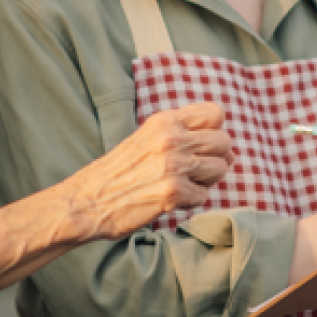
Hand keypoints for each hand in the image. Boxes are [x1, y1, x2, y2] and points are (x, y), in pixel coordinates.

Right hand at [63, 103, 231, 238]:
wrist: (86, 202)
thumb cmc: (118, 173)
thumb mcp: (147, 139)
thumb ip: (182, 136)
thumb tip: (229, 151)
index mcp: (165, 120)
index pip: (216, 114)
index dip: (215, 131)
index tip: (202, 145)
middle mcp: (172, 138)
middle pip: (224, 142)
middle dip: (215, 159)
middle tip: (193, 171)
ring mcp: (173, 165)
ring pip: (220, 168)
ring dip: (206, 181)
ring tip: (182, 184)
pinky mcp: (173, 192)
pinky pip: (204, 196)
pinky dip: (191, 202)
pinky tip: (170, 200)